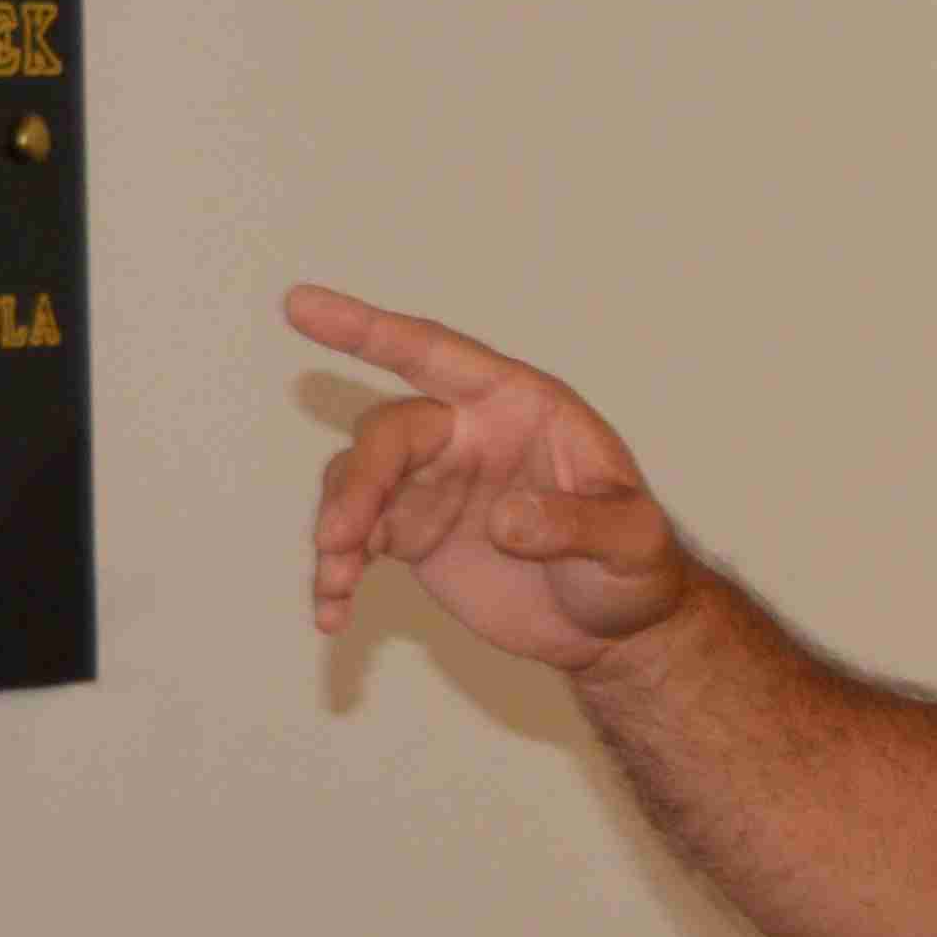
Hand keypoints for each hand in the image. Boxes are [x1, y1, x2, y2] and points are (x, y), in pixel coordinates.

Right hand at [288, 284, 700, 674]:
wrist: (619, 630)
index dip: (368, 329)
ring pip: (356, 481)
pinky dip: (335, 571)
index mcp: (518, 405)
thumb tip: (508, 519)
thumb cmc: (637, 565)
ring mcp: (434, 484)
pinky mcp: (413, 535)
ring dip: (337, 528)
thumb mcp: (631, 541)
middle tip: (339, 540)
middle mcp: (468, 433)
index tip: (299, 306)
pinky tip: (333, 610)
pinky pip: (354, 539)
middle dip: (357, 481)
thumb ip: (578, 525)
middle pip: (388, 434)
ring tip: (337, 581)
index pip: (436, 355)